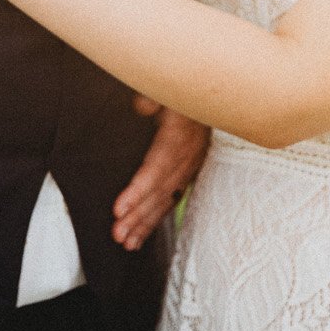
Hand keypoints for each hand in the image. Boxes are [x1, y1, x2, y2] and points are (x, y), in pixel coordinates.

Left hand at [112, 100, 209, 250]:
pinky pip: (172, 199)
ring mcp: (190, 166)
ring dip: (145, 223)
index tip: (118, 209)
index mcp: (179, 135)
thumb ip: (153, 97)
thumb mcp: (167, 87)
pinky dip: (156, 218)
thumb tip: (141, 106)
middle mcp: (187, 156)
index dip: (138, 190)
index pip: (156, 168)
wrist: (212, 94)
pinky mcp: (189, 173)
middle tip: (117, 234)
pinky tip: (141, 235)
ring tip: (126, 242)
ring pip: (166, 199)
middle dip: (138, 216)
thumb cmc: (181, 91)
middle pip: (160, 191)